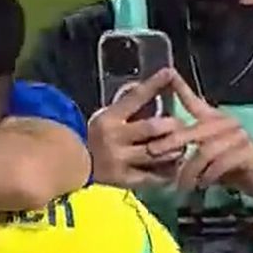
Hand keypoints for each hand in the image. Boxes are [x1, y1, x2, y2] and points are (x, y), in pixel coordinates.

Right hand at [87, 68, 186, 188]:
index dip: (153, 85)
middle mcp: (114, 138)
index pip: (134, 98)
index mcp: (108, 118)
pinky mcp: (125, 179)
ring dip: (174, 148)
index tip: (169, 72)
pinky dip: (168, 170)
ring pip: (158, 152)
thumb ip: (128, 110)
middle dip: (172, 125)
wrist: (71, 167)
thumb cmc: (94, 138)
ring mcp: (120, 160)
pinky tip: (173, 167)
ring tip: (180, 146)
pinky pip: (154, 175)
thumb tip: (155, 92)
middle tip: (180, 126)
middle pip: (153, 128)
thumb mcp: (105, 118)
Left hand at [147, 74, 252, 203]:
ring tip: (181, 184)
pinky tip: (201, 185)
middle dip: (170, 143)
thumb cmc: (231, 168)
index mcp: (213, 120)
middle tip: (152, 154)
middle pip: (193, 130)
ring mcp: (238, 136)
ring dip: (190, 170)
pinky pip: (219, 163)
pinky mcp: (248, 152)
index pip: (194, 101)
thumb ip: (186, 148)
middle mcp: (226, 123)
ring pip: (205, 150)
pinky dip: (207, 176)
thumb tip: (155, 148)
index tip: (168, 73)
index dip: (180, 88)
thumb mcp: (204, 157)